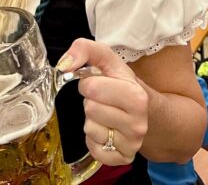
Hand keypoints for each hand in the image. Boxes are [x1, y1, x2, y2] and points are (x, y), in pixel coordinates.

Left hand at [57, 39, 147, 166]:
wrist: (144, 108)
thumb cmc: (121, 82)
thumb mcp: (107, 59)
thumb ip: (84, 49)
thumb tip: (64, 64)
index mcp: (136, 96)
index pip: (92, 88)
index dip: (89, 83)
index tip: (100, 83)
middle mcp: (138, 123)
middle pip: (90, 109)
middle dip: (91, 101)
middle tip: (103, 99)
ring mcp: (132, 144)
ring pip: (90, 129)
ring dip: (91, 120)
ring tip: (105, 113)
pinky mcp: (123, 159)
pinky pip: (93, 149)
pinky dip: (93, 139)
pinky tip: (105, 129)